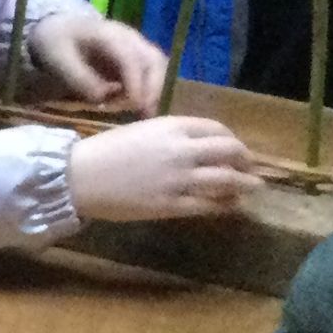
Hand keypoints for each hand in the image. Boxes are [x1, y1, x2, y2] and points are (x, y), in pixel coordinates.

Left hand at [28, 10, 166, 111]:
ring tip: (144, 114)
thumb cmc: (57, 44)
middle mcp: (129, 38)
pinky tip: (140, 109)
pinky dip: (150, 90)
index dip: (134, 81)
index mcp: (108, 35)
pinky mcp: (136, 57)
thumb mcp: (58, 60)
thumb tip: (103, 98)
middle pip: (154, 59)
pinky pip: (151, 73)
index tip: (134, 104)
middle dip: (153, 87)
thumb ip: (80, 79)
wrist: (59, 28)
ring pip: (158, 66)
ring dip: (155, 90)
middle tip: (145, 113)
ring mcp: (135, 46)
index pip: (129, 57)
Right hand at [69, 116, 257, 222]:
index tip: (235, 149)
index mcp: (173, 126)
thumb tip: (194, 148)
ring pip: (226, 179)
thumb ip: (170, 136)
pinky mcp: (171, 204)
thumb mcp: (141, 131)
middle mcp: (182, 150)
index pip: (217, 129)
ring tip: (254, 188)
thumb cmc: (104, 151)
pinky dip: (224, 205)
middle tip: (250, 168)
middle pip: (229, 151)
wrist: (78, 176)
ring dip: (245, 184)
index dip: (232, 139)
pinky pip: (208, 204)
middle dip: (246, 160)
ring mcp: (179, 179)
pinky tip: (231, 205)